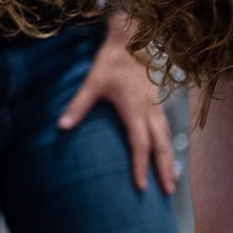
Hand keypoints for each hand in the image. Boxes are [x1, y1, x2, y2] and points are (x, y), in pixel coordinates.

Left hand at [59, 30, 176, 194]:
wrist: (132, 38)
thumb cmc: (111, 60)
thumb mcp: (92, 81)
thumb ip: (78, 105)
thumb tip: (61, 127)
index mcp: (135, 108)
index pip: (140, 143)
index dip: (141, 165)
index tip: (140, 186)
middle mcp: (150, 110)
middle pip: (161, 145)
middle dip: (164, 169)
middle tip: (168, 193)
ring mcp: (157, 106)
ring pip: (168, 138)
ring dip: (170, 160)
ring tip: (172, 181)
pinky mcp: (158, 102)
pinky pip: (167, 129)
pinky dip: (169, 146)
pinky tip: (168, 156)